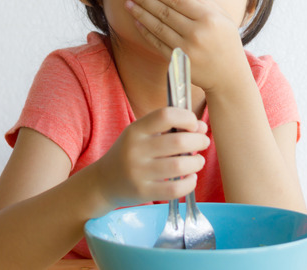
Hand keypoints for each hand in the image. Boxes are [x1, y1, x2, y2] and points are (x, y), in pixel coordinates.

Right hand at [92, 107, 209, 207]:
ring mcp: (138, 172)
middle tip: (203, 142)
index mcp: (135, 130)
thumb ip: (170, 128)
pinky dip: (189, 183)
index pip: (166, 115)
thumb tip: (203, 128)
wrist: (103, 182)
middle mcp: (135, 149)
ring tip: (197, 161)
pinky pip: (174, 189)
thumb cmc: (129, 154)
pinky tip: (190, 178)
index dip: (187, 118)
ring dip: (197, 162)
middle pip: (178, 141)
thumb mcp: (142, 135)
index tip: (193, 125)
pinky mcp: (143, 192)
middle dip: (199, 140)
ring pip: (179, 166)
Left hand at [124, 0, 249, 92]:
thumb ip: (204, 0)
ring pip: (158, 27)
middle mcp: (197, 33)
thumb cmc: (226, 43)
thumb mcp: (223, 18)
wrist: (228, 76)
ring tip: (128, 3)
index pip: (178, 0)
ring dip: (140, 14)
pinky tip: (137, 21)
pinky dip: (146, 31)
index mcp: (209, 19)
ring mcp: (186, 49)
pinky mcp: (178, 61)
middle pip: (164, 12)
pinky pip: (157, 43)